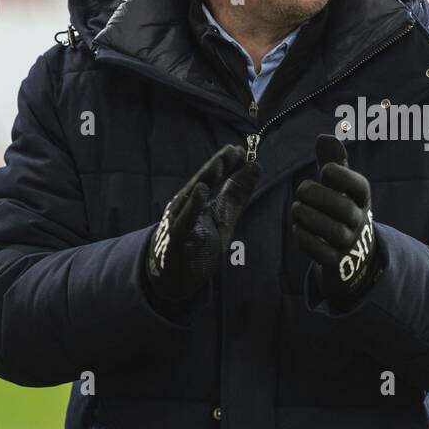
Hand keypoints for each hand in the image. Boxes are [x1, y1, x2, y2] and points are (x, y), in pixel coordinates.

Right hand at [144, 144, 260, 304]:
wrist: (173, 278)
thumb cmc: (197, 245)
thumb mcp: (223, 219)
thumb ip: (237, 196)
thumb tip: (254, 167)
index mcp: (198, 199)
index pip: (214, 178)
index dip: (228, 164)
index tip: (244, 151)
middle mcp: (186, 205)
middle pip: (203, 181)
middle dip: (218, 165)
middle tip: (233, 150)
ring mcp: (179, 219)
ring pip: (192, 195)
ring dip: (206, 178)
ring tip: (220, 164)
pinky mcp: (176, 237)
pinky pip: (185, 219)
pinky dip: (193, 205)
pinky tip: (202, 191)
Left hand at [290, 134, 381, 309]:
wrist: (353, 254)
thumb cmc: (341, 209)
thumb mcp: (342, 186)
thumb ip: (333, 161)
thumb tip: (324, 136)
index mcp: (362, 198)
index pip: (359, 185)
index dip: (340, 175)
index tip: (324, 171)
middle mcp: (359, 220)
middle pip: (344, 208)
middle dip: (317, 196)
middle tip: (301, 191)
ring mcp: (349, 243)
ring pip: (332, 231)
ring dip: (308, 217)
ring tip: (296, 208)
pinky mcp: (336, 262)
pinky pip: (321, 253)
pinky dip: (305, 239)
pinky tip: (297, 228)